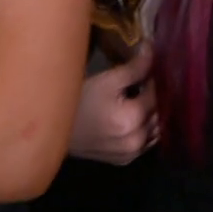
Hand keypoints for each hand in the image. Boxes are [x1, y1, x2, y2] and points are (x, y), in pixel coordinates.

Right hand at [69, 45, 157, 164]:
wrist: (54, 130)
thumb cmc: (79, 101)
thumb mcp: (106, 80)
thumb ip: (135, 68)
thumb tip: (153, 50)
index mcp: (133, 120)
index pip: (157, 96)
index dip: (157, 80)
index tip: (153, 68)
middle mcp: (136, 141)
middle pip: (158, 114)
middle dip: (156, 97)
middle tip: (149, 81)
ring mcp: (130, 154)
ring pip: (154, 130)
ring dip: (151, 114)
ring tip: (142, 98)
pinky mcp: (124, 161)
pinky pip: (144, 143)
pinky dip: (144, 129)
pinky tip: (135, 117)